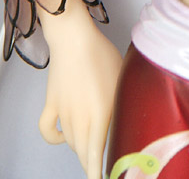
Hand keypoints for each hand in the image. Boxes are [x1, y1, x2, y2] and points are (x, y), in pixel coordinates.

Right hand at [39, 0, 122, 178]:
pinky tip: (65, 136)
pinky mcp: (51, 104)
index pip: (96, 155)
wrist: (74, 38)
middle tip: (100, 166)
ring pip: (70, 142)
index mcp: (100, 115)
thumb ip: (122, 104)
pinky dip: (55, 138)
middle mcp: (80, 119)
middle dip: (91, 162)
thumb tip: (125, 119)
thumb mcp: (120, 80)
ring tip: (91, 146)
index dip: (97, 172)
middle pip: (83, 152)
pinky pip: (48, 131)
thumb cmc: (102, 54)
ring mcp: (63, 113)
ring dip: (80, 147)